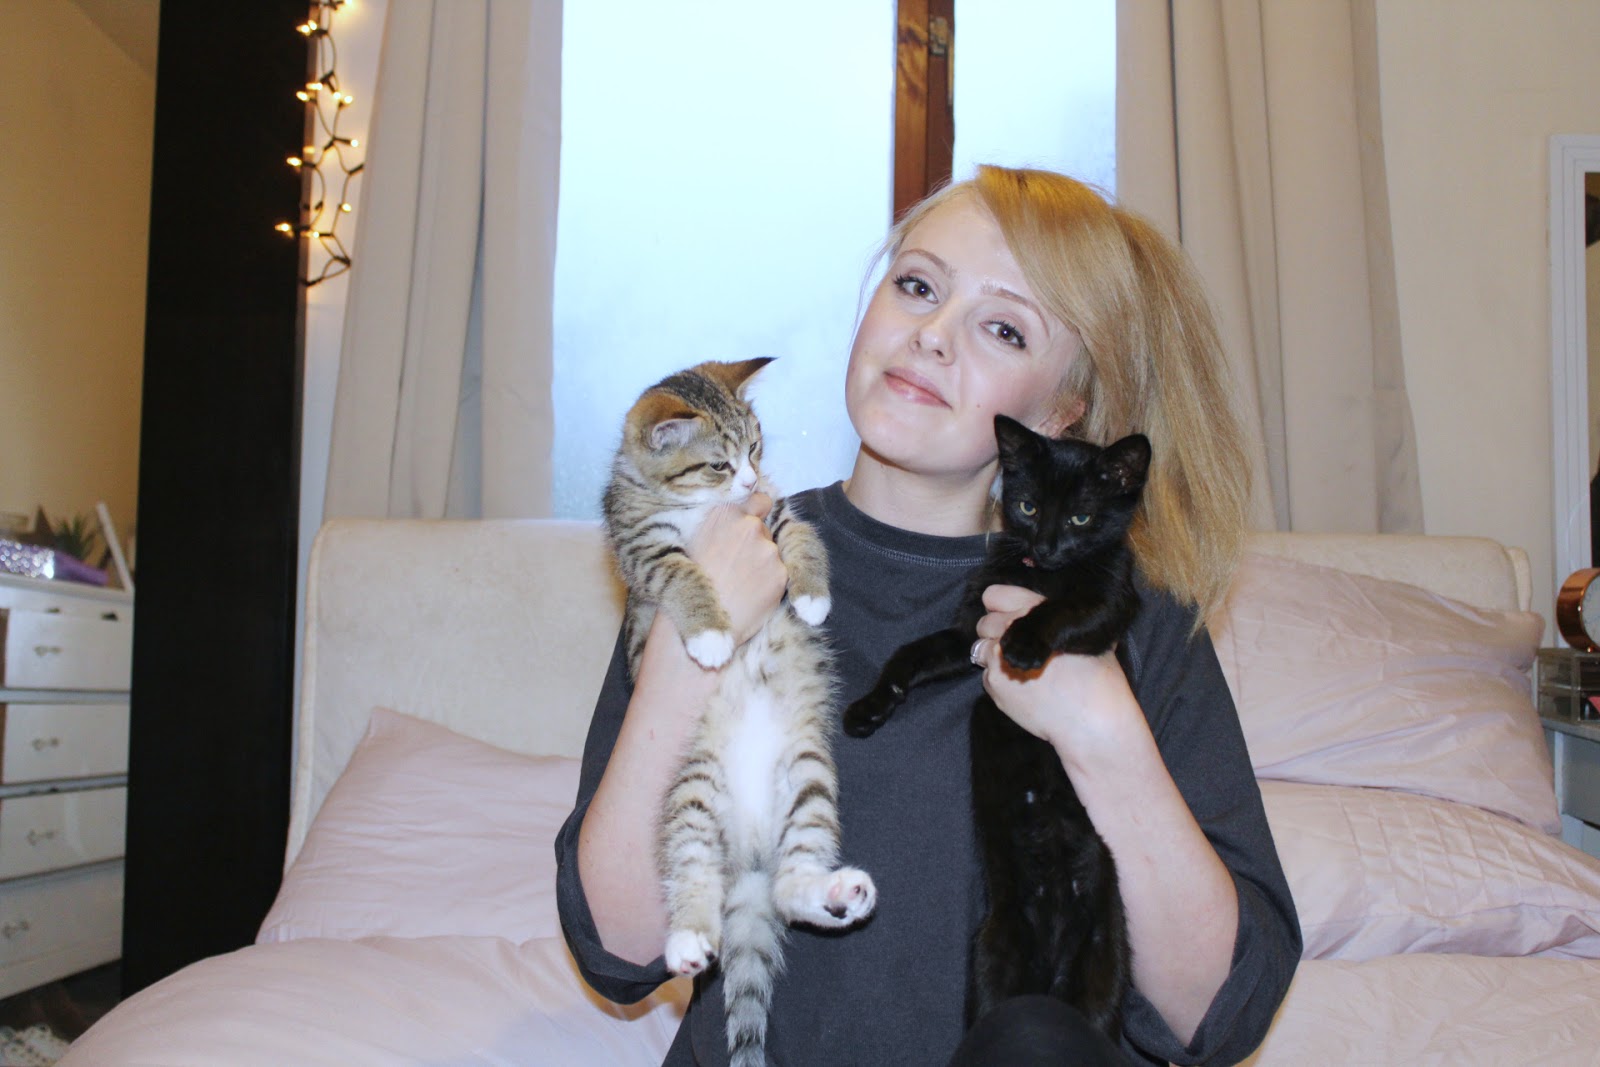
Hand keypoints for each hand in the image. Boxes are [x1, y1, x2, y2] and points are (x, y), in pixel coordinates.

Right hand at [687, 492, 786, 646]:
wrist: (699, 624)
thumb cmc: (691, 585)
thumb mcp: (696, 542)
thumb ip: (723, 524)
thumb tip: (747, 506)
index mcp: (724, 513)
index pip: (759, 500)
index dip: (757, 513)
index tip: (752, 525)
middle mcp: (748, 526)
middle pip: (765, 530)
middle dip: (755, 545)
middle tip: (733, 569)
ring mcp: (767, 549)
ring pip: (773, 553)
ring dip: (763, 565)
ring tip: (739, 586)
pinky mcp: (781, 574)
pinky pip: (782, 575)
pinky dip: (770, 585)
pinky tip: (749, 596)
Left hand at [971, 584, 1141, 761]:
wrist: (1091, 719)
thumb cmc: (1097, 677)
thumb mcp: (1082, 635)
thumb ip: (1055, 622)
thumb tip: (1047, 619)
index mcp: (1034, 611)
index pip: (994, 596)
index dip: (1000, 607)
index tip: (1008, 618)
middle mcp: (1012, 629)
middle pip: (984, 623)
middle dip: (996, 633)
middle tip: (1017, 648)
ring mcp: (999, 657)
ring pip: (980, 649)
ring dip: (993, 656)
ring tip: (1018, 668)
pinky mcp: (994, 684)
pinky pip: (986, 675)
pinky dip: (998, 680)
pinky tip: (1021, 687)